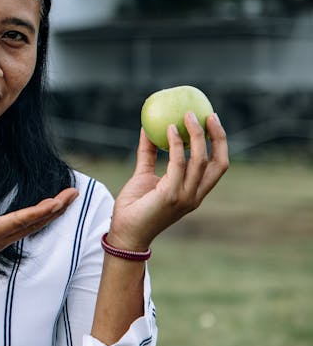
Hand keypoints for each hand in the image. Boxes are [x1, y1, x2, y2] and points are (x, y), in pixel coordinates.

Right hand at [0, 188, 78, 297]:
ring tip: (69, 196)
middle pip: (33, 222)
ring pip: (33, 225)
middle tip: (74, 192)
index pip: (17, 221)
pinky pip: (26, 227)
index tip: (56, 202)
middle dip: (55, 208)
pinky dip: (41, 216)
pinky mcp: (0, 240)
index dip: (37, 212)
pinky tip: (49, 210)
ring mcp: (1, 240)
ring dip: (52, 211)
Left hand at [108, 112, 228, 250]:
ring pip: (200, 160)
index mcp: (194, 192)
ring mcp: (185, 197)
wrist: (125, 231)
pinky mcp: (170, 195)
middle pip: (218, 162)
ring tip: (187, 115)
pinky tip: (169, 130)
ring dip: (196, 135)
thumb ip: (149, 153)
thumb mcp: (144, 174)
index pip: (218, 166)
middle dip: (218, 136)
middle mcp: (195, 195)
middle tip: (208, 114)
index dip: (219, 142)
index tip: (212, 120)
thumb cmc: (135, 205)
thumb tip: (148, 128)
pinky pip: (177, 164)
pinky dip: (176, 145)